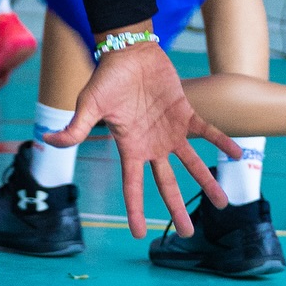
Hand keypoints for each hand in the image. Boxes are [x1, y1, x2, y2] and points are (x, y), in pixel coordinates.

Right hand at [45, 41, 241, 237]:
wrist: (128, 51)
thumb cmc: (107, 77)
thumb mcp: (89, 104)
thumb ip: (75, 127)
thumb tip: (47, 141)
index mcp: (130, 147)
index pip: (132, 185)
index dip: (135, 209)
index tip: (138, 234)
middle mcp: (152, 145)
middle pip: (167, 183)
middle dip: (177, 208)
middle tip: (187, 233)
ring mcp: (170, 131)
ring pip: (191, 163)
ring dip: (207, 182)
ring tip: (223, 203)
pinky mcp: (185, 113)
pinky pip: (206, 131)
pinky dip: (221, 141)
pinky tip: (238, 153)